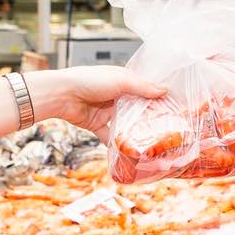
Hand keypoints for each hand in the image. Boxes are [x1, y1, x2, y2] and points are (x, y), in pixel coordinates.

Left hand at [27, 67, 165, 136]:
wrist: (61, 94)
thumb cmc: (89, 81)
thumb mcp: (120, 80)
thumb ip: (143, 87)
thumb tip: (165, 91)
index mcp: (122, 81)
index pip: (144, 90)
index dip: (157, 98)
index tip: (173, 109)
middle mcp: (116, 96)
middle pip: (136, 108)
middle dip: (149, 118)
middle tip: (168, 130)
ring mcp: (106, 111)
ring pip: (125, 124)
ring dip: (134, 132)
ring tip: (152, 144)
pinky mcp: (97, 125)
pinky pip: (109, 137)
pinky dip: (116, 145)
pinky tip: (129, 153)